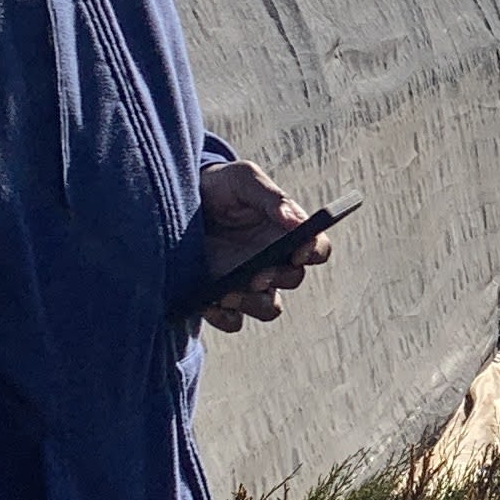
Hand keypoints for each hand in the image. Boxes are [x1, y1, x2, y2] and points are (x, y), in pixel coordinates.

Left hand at [197, 159, 327, 333]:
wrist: (182, 198)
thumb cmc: (220, 186)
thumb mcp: (243, 179)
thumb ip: (271, 197)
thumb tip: (295, 221)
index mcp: (289, 233)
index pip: (317, 248)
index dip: (314, 252)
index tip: (299, 251)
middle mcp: (275, 261)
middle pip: (292, 279)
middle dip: (278, 278)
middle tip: (258, 274)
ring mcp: (249, 282)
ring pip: (267, 307)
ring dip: (253, 303)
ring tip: (229, 293)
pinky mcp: (222, 296)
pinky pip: (232, 320)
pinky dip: (224, 318)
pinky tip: (208, 305)